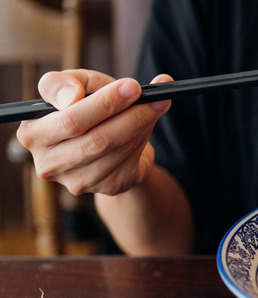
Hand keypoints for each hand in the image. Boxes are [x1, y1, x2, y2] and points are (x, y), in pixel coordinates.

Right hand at [15, 69, 172, 195]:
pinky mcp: (104, 187)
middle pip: (97, 139)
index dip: (104, 103)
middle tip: (154, 97)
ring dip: (142, 125)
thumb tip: (72, 95)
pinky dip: (143, 139)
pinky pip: (129, 161)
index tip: (133, 86)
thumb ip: (67, 82)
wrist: (107, 141)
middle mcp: (48, 163)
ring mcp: (76, 180)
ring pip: (116, 151)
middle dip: (131, 114)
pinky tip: (148, 124)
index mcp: (32, 133)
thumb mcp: (76, 86)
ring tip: (156, 105)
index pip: (70, 119)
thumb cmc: (86, 106)